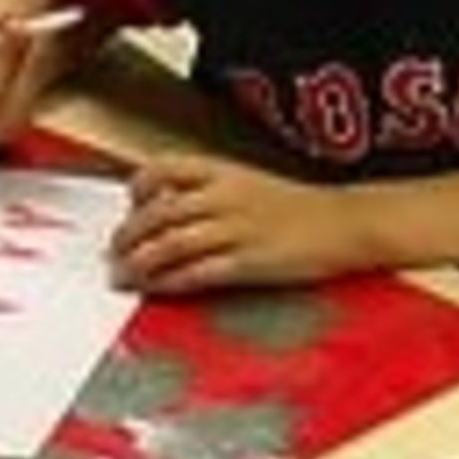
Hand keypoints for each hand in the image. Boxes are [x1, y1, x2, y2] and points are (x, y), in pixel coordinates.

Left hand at [109, 155, 364, 294]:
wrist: (346, 223)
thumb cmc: (298, 206)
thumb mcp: (249, 182)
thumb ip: (209, 191)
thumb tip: (165, 208)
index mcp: (223, 171)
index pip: (162, 168)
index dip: (137, 188)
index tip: (127, 207)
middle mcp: (225, 196)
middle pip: (158, 212)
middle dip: (127, 236)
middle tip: (112, 253)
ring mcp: (237, 229)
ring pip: (171, 244)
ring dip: (139, 263)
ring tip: (122, 276)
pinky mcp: (250, 262)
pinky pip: (198, 273)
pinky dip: (170, 283)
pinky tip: (156, 290)